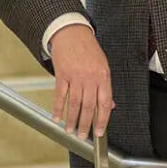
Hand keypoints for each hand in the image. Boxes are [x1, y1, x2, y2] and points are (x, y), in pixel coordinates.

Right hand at [50, 24, 113, 138]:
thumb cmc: (88, 48)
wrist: (71, 32)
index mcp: (103, 76)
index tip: (99, 132)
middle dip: (85, 124)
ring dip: (71, 119)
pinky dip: (58, 108)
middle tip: (82, 135)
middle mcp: (90, 78)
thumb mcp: (103, 65)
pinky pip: (60, 95)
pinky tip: (57, 117)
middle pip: (88, 106)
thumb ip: (105, 86)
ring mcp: (75, 76)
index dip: (102, 120)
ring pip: (74, 103)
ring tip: (69, 130)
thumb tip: (109, 105)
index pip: (105, 103)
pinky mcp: (62, 74)